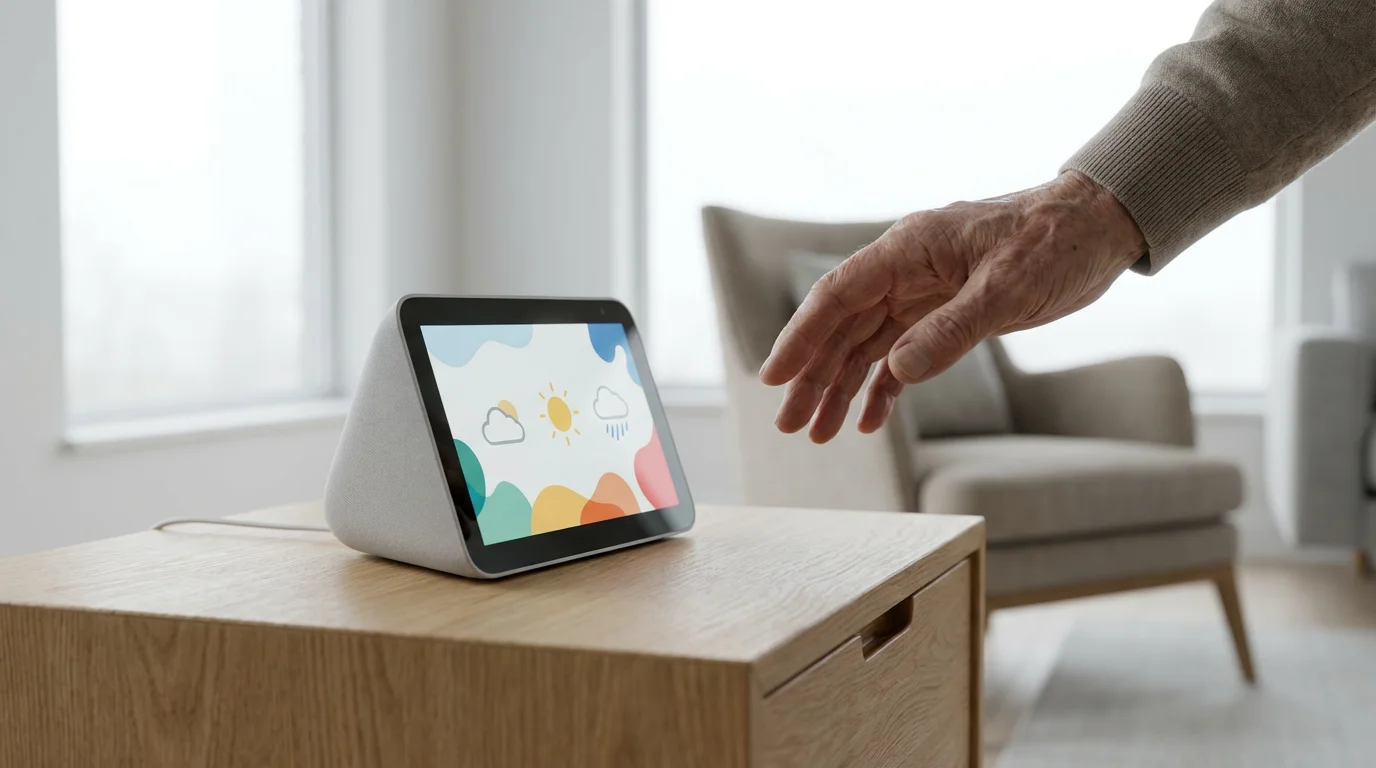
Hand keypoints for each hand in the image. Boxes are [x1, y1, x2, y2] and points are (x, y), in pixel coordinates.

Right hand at [758, 171, 1147, 442]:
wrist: (1100, 225)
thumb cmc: (1056, 243)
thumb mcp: (1007, 290)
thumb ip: (950, 331)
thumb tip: (896, 371)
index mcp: (909, 249)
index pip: (837, 296)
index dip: (801, 337)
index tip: (774, 377)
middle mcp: (905, 270)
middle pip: (842, 326)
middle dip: (812, 375)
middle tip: (789, 423)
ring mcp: (923, 292)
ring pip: (866, 344)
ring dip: (840, 387)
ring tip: (818, 432)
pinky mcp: (945, 311)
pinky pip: (900, 353)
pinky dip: (883, 387)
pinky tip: (869, 420)